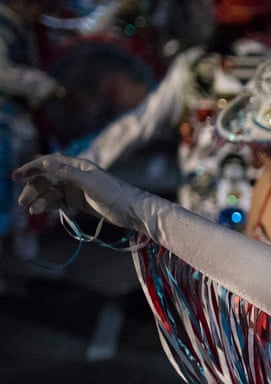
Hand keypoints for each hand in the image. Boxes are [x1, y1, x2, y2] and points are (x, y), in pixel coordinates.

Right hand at [15, 155, 145, 230]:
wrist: (132, 210)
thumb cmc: (114, 194)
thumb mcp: (90, 183)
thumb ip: (67, 173)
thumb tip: (45, 162)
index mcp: (78, 165)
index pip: (48, 163)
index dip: (31, 168)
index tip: (16, 176)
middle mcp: (74, 175)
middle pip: (46, 179)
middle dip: (32, 188)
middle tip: (22, 201)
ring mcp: (76, 188)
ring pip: (51, 191)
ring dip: (39, 198)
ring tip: (31, 209)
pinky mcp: (78, 201)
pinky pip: (58, 201)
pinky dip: (47, 205)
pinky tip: (39, 210)